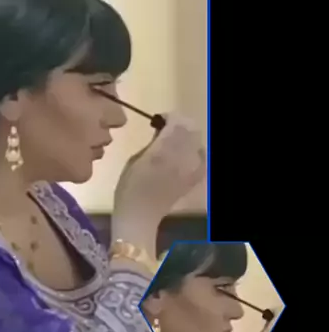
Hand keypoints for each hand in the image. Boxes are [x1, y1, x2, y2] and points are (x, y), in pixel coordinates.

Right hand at [112, 112, 205, 247]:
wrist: (140, 215)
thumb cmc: (129, 187)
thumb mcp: (135, 159)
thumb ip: (151, 142)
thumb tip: (161, 131)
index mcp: (163, 149)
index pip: (177, 121)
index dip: (169, 117)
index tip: (159, 121)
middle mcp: (181, 156)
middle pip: (191, 129)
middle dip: (180, 125)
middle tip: (168, 130)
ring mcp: (191, 168)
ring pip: (198, 142)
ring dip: (188, 138)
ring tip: (175, 143)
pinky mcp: (195, 178)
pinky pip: (202, 158)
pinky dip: (196, 153)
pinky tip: (186, 156)